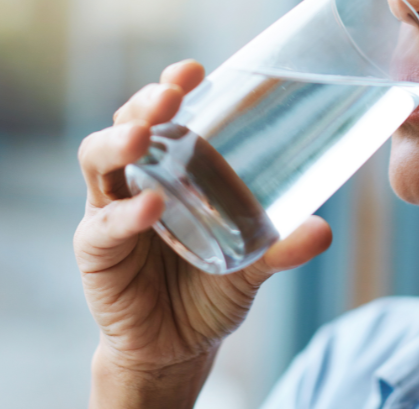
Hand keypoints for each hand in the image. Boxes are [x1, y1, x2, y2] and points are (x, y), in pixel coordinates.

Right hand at [75, 59, 332, 407]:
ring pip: (97, 161)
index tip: (196, 70)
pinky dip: (125, 215)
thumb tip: (324, 229)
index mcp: (170, 168)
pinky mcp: (95, 250)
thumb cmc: (210, 291)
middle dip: (145, 104)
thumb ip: (281, 246)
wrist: (177, 349)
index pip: (164, 114)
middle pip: (126, 124)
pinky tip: (150, 209)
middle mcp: (135, 179)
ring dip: (119, 142)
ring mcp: (108, 210)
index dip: (172, 86)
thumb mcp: (252, 264)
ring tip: (145, 136)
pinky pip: (103, 226)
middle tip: (171, 96)